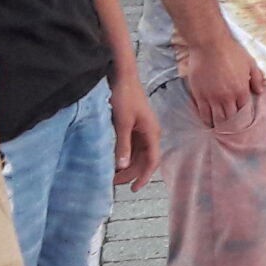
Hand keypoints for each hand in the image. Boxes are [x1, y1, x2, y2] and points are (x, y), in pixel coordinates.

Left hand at [109, 66, 159, 190]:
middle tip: (115, 183)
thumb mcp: (122, 123)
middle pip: (145, 160)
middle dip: (132, 173)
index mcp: (152, 132)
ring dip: (128, 165)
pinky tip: (115, 159)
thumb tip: (122, 166)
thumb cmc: (124, 96)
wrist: (123, 76)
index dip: (144, 177)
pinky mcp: (136, 126)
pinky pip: (133, 146)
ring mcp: (144, 129)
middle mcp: (151, 133)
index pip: (152, 161)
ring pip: (139, 154)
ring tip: (113, 174)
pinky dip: (125, 155)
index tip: (134, 189)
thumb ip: (123, 145)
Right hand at [181, 33, 264, 129]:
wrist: (209, 45)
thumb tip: (260, 92)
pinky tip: (208, 123)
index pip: (244, 110)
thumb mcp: (250, 63)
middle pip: (231, 118)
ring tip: (221, 130)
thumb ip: (257, 78)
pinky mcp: (200, 96)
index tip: (243, 121)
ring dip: (220, 125)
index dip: (244, 116)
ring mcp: (213, 98)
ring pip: (218, 119)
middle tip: (232, 130)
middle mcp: (228, 97)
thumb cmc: (231, 51)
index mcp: (241, 90)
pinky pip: (204, 114)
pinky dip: (207, 120)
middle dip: (233, 124)